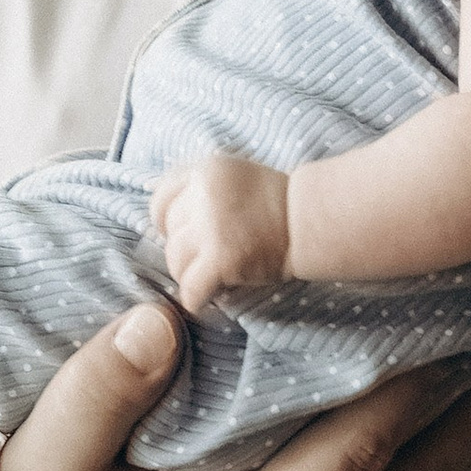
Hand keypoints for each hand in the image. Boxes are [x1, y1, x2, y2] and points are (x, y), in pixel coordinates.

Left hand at [149, 152, 291, 308]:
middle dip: (184, 249)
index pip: (160, 198)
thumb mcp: (235, 177)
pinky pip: (190, 288)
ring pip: (175, 261)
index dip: (165, 220)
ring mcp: (210, 227)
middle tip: (207, 257)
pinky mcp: (220, 259)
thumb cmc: (278, 203)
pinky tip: (207, 298)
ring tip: (212, 276)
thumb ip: (202, 190)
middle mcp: (203, 195)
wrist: (310, 221)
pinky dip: (195, 298)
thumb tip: (166, 221)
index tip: (180, 232)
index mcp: (205, 171)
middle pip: (169, 233)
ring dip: (190, 274)